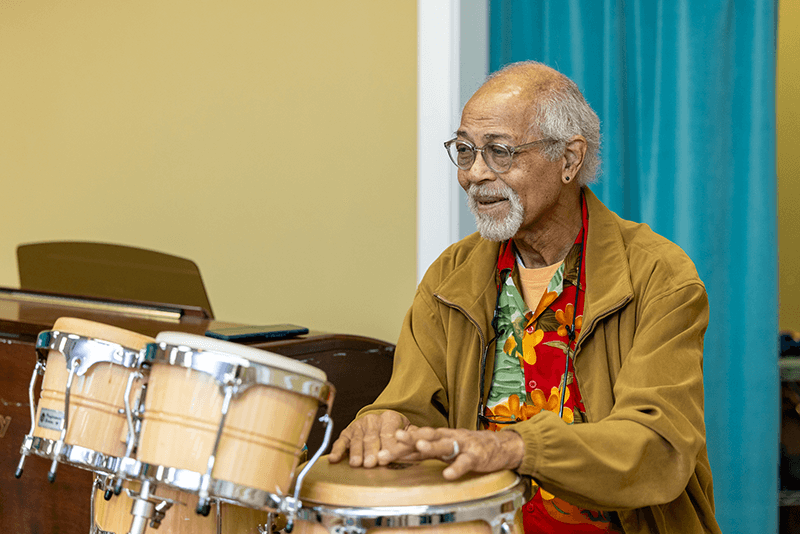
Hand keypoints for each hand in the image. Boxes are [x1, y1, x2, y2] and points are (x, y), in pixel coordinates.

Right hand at [328, 411, 410, 467]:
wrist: (381, 423)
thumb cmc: (397, 431)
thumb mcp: (408, 431)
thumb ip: (414, 438)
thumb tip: (422, 443)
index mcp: (390, 417)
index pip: (390, 432)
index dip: (388, 445)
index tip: (387, 456)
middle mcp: (373, 420)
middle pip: (373, 437)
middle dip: (371, 451)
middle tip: (371, 463)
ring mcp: (359, 426)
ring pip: (358, 440)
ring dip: (357, 452)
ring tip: (357, 464)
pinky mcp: (348, 433)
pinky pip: (342, 441)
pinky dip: (338, 450)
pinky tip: (335, 458)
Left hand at [393, 427, 524, 479]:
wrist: (500, 446)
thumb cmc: (468, 447)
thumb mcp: (444, 447)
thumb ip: (424, 451)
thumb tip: (399, 453)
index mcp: (439, 436)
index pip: (416, 439)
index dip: (399, 445)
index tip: (380, 450)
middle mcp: (448, 438)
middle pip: (427, 436)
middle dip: (410, 438)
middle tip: (394, 439)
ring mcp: (462, 445)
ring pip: (445, 444)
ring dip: (432, 445)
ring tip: (419, 446)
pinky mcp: (476, 456)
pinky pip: (465, 462)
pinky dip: (457, 467)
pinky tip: (448, 474)